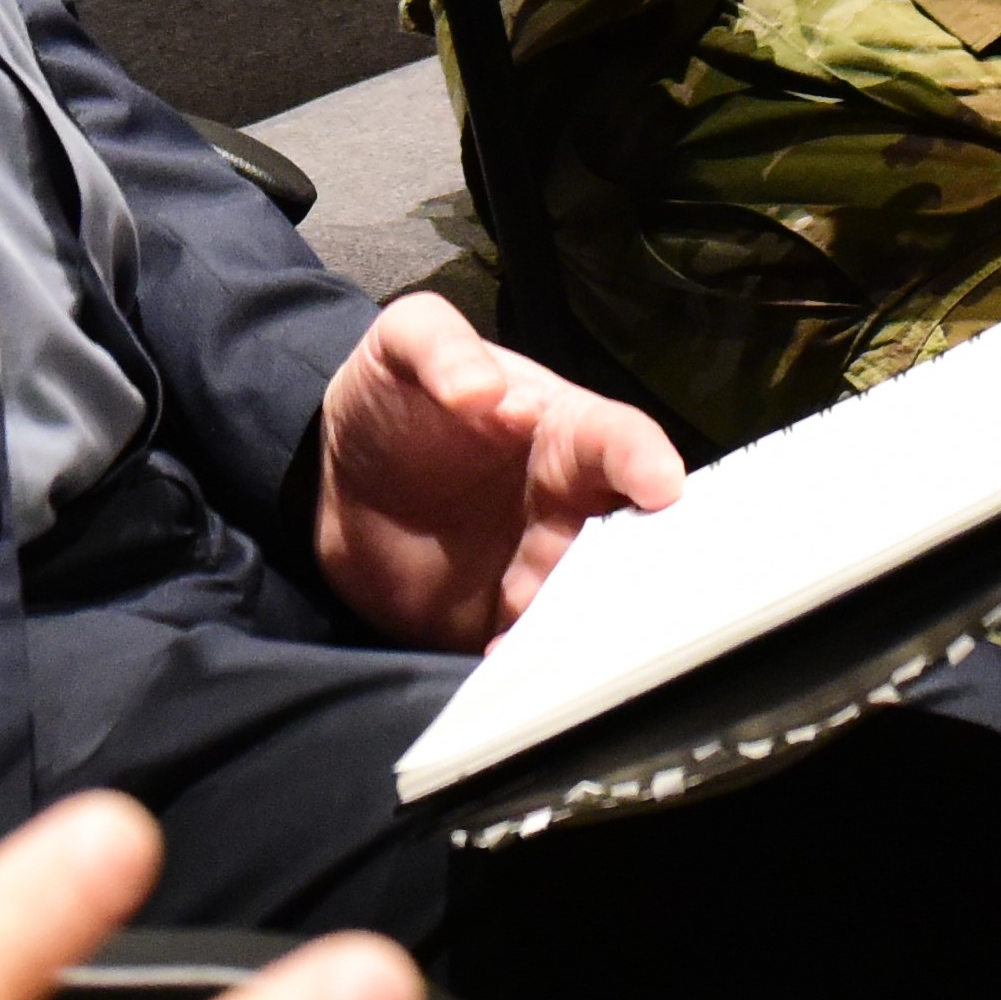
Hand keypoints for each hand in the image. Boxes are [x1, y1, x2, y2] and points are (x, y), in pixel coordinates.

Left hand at [312, 293, 681, 652]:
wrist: (340, 479)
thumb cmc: (395, 398)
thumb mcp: (404, 344)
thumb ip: (439, 347)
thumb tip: (482, 389)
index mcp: (567, 432)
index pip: (622, 442)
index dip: (645, 461)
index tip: (661, 485)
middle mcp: (575, 505)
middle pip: (634, 537)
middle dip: (646, 561)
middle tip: (644, 584)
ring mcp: (546, 566)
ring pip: (591, 600)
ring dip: (586, 620)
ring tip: (563, 631)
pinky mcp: (506, 618)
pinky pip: (532, 644)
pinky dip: (528, 655)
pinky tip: (503, 655)